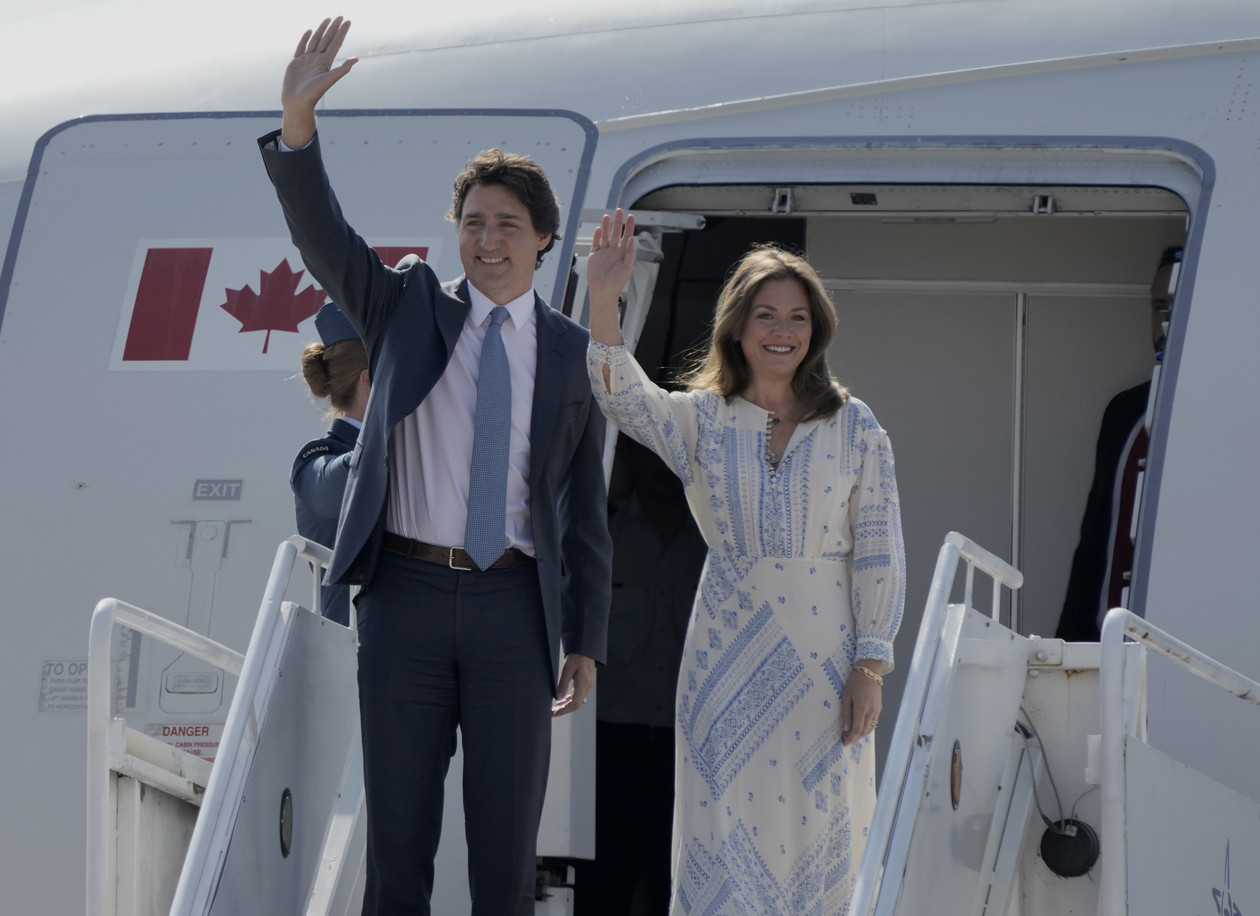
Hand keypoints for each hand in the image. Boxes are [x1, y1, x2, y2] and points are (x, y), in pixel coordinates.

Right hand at [281, 17, 358, 147]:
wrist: (297, 102)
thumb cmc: (313, 93)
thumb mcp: (329, 79)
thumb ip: (342, 69)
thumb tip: (356, 59)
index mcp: (326, 62)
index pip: (335, 43)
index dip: (341, 32)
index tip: (347, 21)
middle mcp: (317, 59)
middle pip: (327, 39)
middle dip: (333, 28)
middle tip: (340, 16)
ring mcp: (307, 60)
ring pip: (315, 41)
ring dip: (322, 30)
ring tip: (327, 19)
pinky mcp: (296, 62)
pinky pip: (301, 47)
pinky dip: (305, 39)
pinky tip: (309, 31)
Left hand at [551, 652, 595, 716]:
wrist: (586, 649)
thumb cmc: (577, 656)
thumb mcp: (567, 669)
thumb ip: (562, 684)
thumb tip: (558, 698)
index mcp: (583, 684)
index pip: (575, 704)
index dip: (564, 710)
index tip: (555, 713)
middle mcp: (586, 686)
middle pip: (576, 704)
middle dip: (564, 710)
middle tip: (552, 712)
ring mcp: (586, 685)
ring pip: (576, 700)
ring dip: (566, 705)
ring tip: (555, 707)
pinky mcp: (584, 683)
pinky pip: (577, 695)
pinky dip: (569, 699)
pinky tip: (562, 700)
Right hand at [587, 209, 636, 299]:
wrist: (603, 291)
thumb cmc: (617, 282)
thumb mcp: (628, 267)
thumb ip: (630, 252)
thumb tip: (633, 238)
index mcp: (623, 254)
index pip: (628, 237)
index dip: (629, 227)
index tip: (631, 216)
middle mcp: (614, 252)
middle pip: (617, 233)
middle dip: (618, 222)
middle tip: (619, 210)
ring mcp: (604, 253)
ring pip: (606, 236)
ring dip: (606, 226)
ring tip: (607, 216)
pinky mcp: (594, 256)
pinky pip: (596, 244)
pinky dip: (597, 236)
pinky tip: (598, 229)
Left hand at [840, 661, 882, 745]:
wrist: (869, 671)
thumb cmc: (855, 682)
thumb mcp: (846, 697)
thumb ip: (846, 713)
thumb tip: (846, 728)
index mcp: (862, 709)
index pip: (856, 730)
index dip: (850, 739)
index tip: (844, 743)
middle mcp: (871, 711)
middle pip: (864, 731)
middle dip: (855, 738)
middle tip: (847, 741)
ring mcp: (877, 710)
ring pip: (870, 728)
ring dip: (862, 735)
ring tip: (853, 736)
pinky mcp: (879, 708)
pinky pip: (874, 722)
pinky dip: (867, 728)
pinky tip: (861, 727)